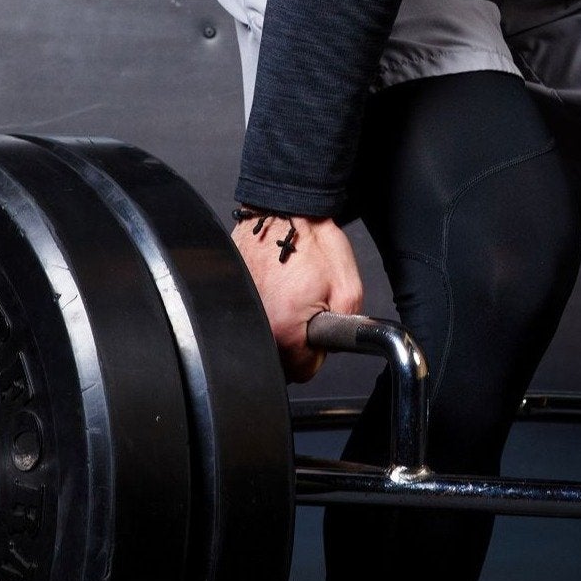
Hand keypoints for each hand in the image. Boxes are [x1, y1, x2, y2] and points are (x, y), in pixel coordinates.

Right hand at [232, 214, 364, 381]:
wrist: (284, 208)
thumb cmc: (312, 241)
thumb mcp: (349, 290)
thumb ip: (347, 330)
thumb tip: (333, 346)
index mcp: (285, 330)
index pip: (304, 371)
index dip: (319, 352)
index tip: (321, 332)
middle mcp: (256, 324)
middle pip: (282, 359)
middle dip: (299, 340)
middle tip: (309, 308)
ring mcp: (240, 309)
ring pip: (266, 338)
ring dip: (281, 325)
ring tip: (291, 294)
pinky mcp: (231, 294)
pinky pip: (252, 315)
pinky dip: (265, 306)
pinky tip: (276, 286)